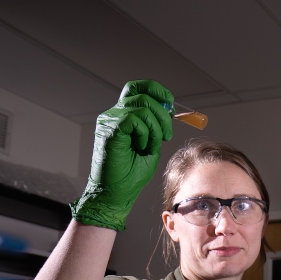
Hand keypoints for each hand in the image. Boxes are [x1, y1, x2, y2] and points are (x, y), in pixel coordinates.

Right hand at [70, 80, 173, 230]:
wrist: (117, 192)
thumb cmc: (131, 172)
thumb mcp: (152, 143)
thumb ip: (157, 126)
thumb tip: (171, 110)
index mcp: (123, 115)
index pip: (137, 88)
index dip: (156, 90)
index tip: (170, 102)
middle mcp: (113, 114)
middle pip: (144, 95)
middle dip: (164, 114)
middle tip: (167, 134)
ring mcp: (110, 121)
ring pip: (143, 107)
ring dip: (156, 128)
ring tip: (151, 146)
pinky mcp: (110, 130)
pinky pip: (135, 120)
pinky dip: (146, 134)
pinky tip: (141, 148)